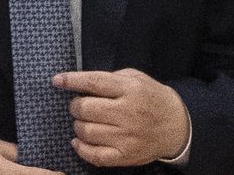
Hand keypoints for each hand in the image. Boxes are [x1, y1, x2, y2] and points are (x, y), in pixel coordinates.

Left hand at [53, 68, 189, 167]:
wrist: (177, 126)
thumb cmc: (152, 98)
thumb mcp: (136, 78)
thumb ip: (111, 78)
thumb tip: (80, 83)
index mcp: (130, 89)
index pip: (94, 82)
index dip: (72, 81)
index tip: (57, 80)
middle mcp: (128, 113)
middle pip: (85, 108)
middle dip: (75, 106)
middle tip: (79, 106)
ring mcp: (126, 136)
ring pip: (86, 131)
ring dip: (78, 126)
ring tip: (84, 122)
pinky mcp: (126, 156)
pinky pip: (94, 155)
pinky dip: (81, 148)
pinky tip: (79, 141)